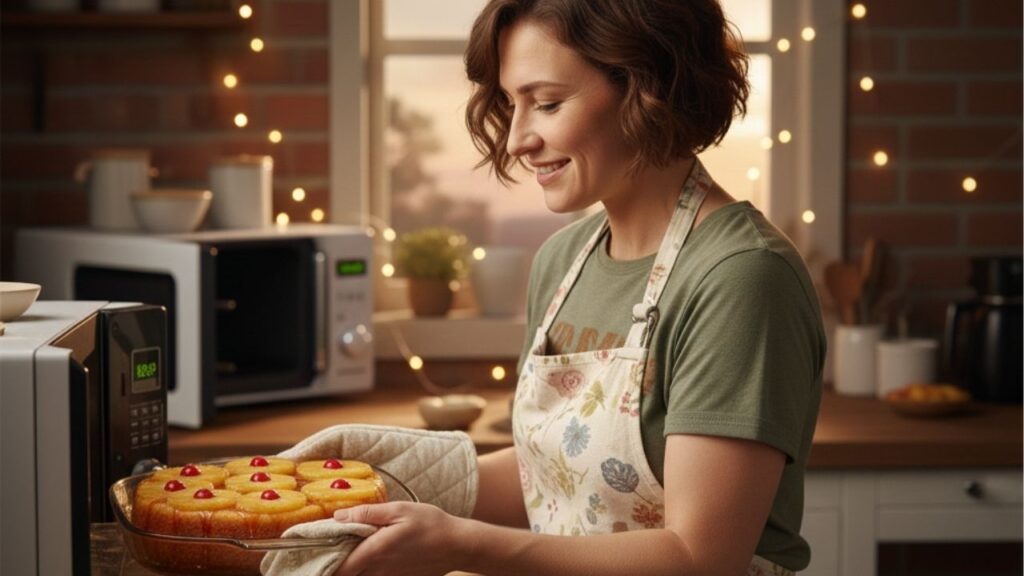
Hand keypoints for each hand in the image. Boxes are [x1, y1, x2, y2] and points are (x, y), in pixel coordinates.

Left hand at [332, 502, 468, 575]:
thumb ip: (367, 514)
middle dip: (330, 567)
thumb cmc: (430, 524)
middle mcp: (378, 570)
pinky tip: (364, 557)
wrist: (457, 545)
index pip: (338, 567)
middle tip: (320, 550)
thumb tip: (337, 517)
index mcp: (375, 551)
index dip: (320, 563)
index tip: (308, 550)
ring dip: (347, 569)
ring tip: (340, 552)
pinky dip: (362, 570)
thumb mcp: (399, 509)